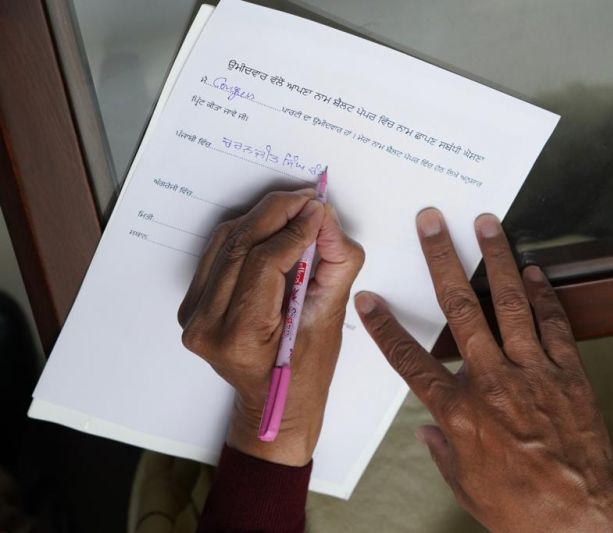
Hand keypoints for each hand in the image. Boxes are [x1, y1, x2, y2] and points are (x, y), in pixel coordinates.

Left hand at [178, 189, 363, 465]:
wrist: (275, 404)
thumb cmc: (307, 372)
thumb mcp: (330, 319)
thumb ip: (334, 263)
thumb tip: (325, 218)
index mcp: (239, 337)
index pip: (264, 262)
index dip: (294, 229)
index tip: (319, 209)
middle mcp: (206, 326)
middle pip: (241, 245)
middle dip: (277, 212)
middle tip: (308, 198)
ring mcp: (194, 316)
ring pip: (226, 242)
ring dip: (261, 216)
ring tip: (295, 206)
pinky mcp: (193, 306)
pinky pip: (218, 254)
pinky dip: (245, 232)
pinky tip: (271, 223)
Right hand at [355, 209, 612, 531]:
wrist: (581, 519)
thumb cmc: (520, 507)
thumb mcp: (465, 484)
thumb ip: (443, 449)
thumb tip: (429, 428)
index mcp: (458, 411)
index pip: (411, 360)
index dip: (386, 327)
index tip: (370, 299)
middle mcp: (491, 381)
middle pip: (460, 309)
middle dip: (441, 260)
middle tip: (432, 223)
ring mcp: (532, 372)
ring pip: (509, 303)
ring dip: (496, 259)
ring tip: (487, 224)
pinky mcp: (567, 373)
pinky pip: (553, 325)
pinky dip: (543, 295)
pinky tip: (534, 271)